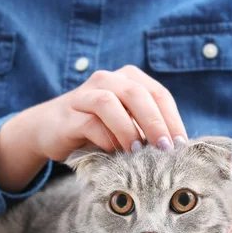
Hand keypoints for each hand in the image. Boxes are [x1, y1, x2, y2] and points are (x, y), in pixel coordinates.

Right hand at [14, 65, 186, 159]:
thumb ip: (148, 129)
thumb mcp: (128, 125)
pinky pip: (89, 123)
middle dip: (155, 123)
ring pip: (110, 103)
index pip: (159, 94)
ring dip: (128, 129)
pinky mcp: (69, 114)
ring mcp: (85, 94)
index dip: (172, 120)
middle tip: (165, 149)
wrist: (51, 129)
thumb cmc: (99, 129)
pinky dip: (105, 139)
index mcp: (129, 79)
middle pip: (137, 94)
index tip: (181, 145)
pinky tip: (113, 153)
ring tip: (139, 152)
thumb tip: (178, 149)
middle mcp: (108, 80)